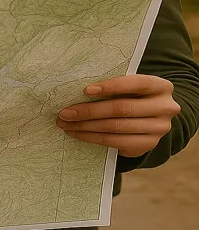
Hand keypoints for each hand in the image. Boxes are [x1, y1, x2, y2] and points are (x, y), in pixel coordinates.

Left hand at [56, 74, 180, 157]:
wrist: (150, 116)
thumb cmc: (131, 94)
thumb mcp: (128, 85)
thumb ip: (112, 85)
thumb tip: (75, 90)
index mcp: (160, 86)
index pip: (133, 84)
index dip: (109, 86)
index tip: (85, 90)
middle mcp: (165, 108)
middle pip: (121, 109)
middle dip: (89, 111)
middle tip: (64, 113)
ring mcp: (159, 129)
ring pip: (116, 127)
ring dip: (86, 127)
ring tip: (65, 124)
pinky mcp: (148, 145)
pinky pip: (116, 142)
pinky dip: (93, 138)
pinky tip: (78, 133)